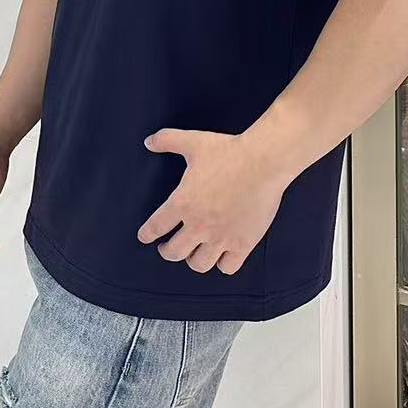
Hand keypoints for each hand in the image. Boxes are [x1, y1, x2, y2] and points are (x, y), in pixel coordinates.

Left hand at [137, 128, 290, 273]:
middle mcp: (199, 225)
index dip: (147, 234)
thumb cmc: (228, 152)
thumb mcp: (193, 142)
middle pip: (174, 252)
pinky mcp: (242, 244)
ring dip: (193, 259)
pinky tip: (221, 256)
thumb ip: (167, 140)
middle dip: (167, 251)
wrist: (263, 162)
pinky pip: (227, 267)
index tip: (144, 237)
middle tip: (167, 247)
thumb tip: (148, 141)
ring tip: (193, 253)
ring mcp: (221, 237)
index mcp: (183, 203)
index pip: (156, 227)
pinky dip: (222, 264)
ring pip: (199, 264)